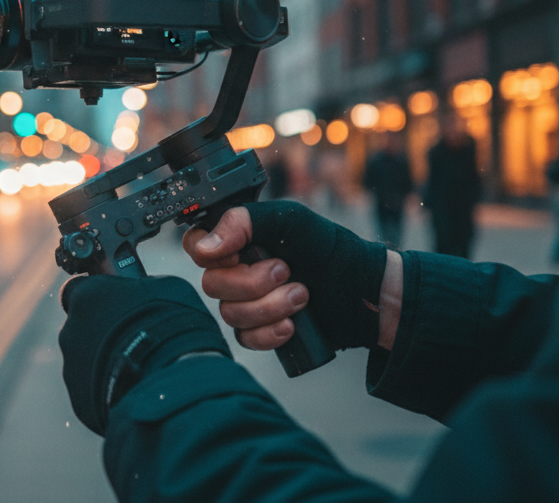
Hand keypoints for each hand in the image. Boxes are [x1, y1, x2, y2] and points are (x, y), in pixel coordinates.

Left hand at [58, 274, 230, 435]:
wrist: (172, 382)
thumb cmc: (172, 326)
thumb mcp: (167, 289)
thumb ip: (144, 287)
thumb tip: (146, 290)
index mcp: (87, 296)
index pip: (80, 290)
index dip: (100, 298)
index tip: (116, 305)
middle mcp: (70, 331)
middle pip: (82, 328)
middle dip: (104, 333)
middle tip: (134, 339)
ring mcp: (72, 368)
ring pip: (87, 362)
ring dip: (107, 363)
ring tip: (140, 369)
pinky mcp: (80, 400)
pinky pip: (94, 391)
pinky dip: (110, 390)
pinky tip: (136, 389)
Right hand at [183, 201, 388, 352]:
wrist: (362, 293)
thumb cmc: (331, 250)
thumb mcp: (292, 220)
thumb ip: (246, 222)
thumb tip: (205, 247)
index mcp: (239, 238)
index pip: (195, 244)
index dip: (209, 253)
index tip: (239, 254)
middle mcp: (237, 269)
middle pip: (211, 284)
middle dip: (253, 283)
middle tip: (287, 271)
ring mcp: (247, 302)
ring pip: (229, 314)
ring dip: (270, 307)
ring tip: (303, 295)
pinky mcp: (260, 330)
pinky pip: (244, 339)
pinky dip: (270, 333)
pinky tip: (293, 324)